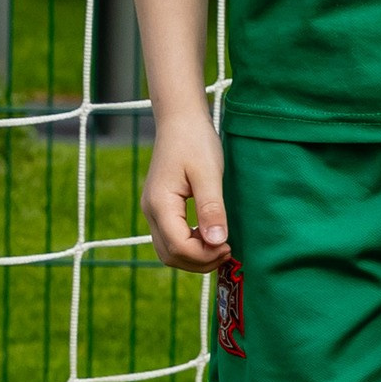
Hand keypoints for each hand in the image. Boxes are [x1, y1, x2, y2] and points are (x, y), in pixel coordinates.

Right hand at [142, 111, 230, 269]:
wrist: (180, 120)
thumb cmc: (195, 141)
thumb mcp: (209, 174)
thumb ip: (211, 208)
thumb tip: (217, 242)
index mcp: (160, 204)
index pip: (178, 247)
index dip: (204, 255)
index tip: (228, 246)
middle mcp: (151, 212)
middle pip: (170, 256)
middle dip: (199, 261)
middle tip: (227, 250)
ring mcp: (153, 211)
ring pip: (168, 251)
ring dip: (194, 256)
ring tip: (220, 246)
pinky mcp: (160, 208)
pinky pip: (170, 239)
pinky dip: (189, 246)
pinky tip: (209, 236)